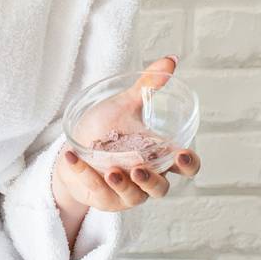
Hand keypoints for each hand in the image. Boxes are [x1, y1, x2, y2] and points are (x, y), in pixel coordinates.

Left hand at [52, 56, 200, 215]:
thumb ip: (148, 86)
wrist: (75, 151)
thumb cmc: (106, 131)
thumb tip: (171, 60)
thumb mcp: (125, 105)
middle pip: (161, 188)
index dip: (189, 164)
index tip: (182, 154)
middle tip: (139, 168)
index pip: (185, 167)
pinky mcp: (104, 199)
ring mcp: (127, 192)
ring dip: (122, 185)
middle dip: (153, 181)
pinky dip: (85, 175)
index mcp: (158, 156)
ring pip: (134, 196)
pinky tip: (71, 156)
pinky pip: (98, 192)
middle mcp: (147, 177)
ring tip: (110, 170)